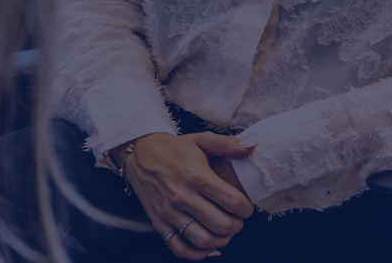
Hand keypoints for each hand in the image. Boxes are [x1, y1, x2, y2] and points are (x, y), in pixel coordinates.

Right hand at [120, 132, 256, 259]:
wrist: (139, 153)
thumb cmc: (173, 148)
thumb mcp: (201, 140)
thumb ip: (228, 144)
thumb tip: (253, 147)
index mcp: (197, 176)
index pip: (233, 202)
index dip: (246, 208)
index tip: (246, 207)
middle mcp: (183, 197)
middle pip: (221, 225)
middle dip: (236, 226)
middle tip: (237, 219)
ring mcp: (170, 212)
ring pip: (203, 240)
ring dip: (221, 241)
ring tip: (224, 232)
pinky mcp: (159, 222)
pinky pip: (179, 248)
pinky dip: (197, 254)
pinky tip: (208, 247)